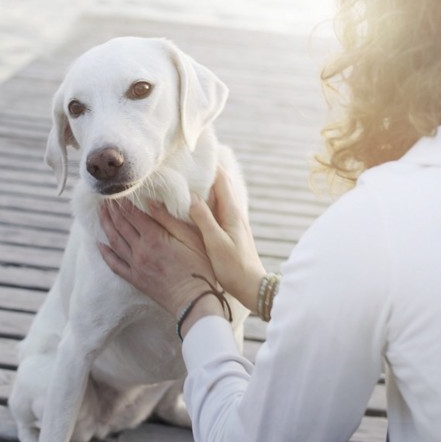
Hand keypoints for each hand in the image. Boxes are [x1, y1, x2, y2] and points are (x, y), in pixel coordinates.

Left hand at [98, 200, 223, 323]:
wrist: (194, 300)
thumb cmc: (199, 266)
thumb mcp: (190, 237)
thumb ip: (168, 219)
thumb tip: (151, 201)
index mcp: (154, 237)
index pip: (132, 214)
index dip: (123, 202)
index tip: (116, 191)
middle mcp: (140, 250)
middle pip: (120, 225)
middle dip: (112, 210)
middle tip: (104, 198)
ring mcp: (135, 265)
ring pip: (114, 241)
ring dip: (106, 225)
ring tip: (101, 213)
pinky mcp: (135, 279)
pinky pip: (114, 264)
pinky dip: (105, 253)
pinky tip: (99, 245)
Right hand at [189, 167, 264, 310]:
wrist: (252, 287)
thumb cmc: (234, 267)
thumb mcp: (215, 242)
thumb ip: (203, 218)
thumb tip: (190, 195)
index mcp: (232, 212)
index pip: (221, 179)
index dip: (208, 164)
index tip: (193, 154)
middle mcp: (234, 212)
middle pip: (221, 182)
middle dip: (207, 169)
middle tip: (189, 160)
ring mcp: (233, 221)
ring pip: (219, 194)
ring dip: (206, 183)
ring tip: (189, 175)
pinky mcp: (230, 229)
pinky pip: (217, 207)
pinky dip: (207, 198)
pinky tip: (196, 201)